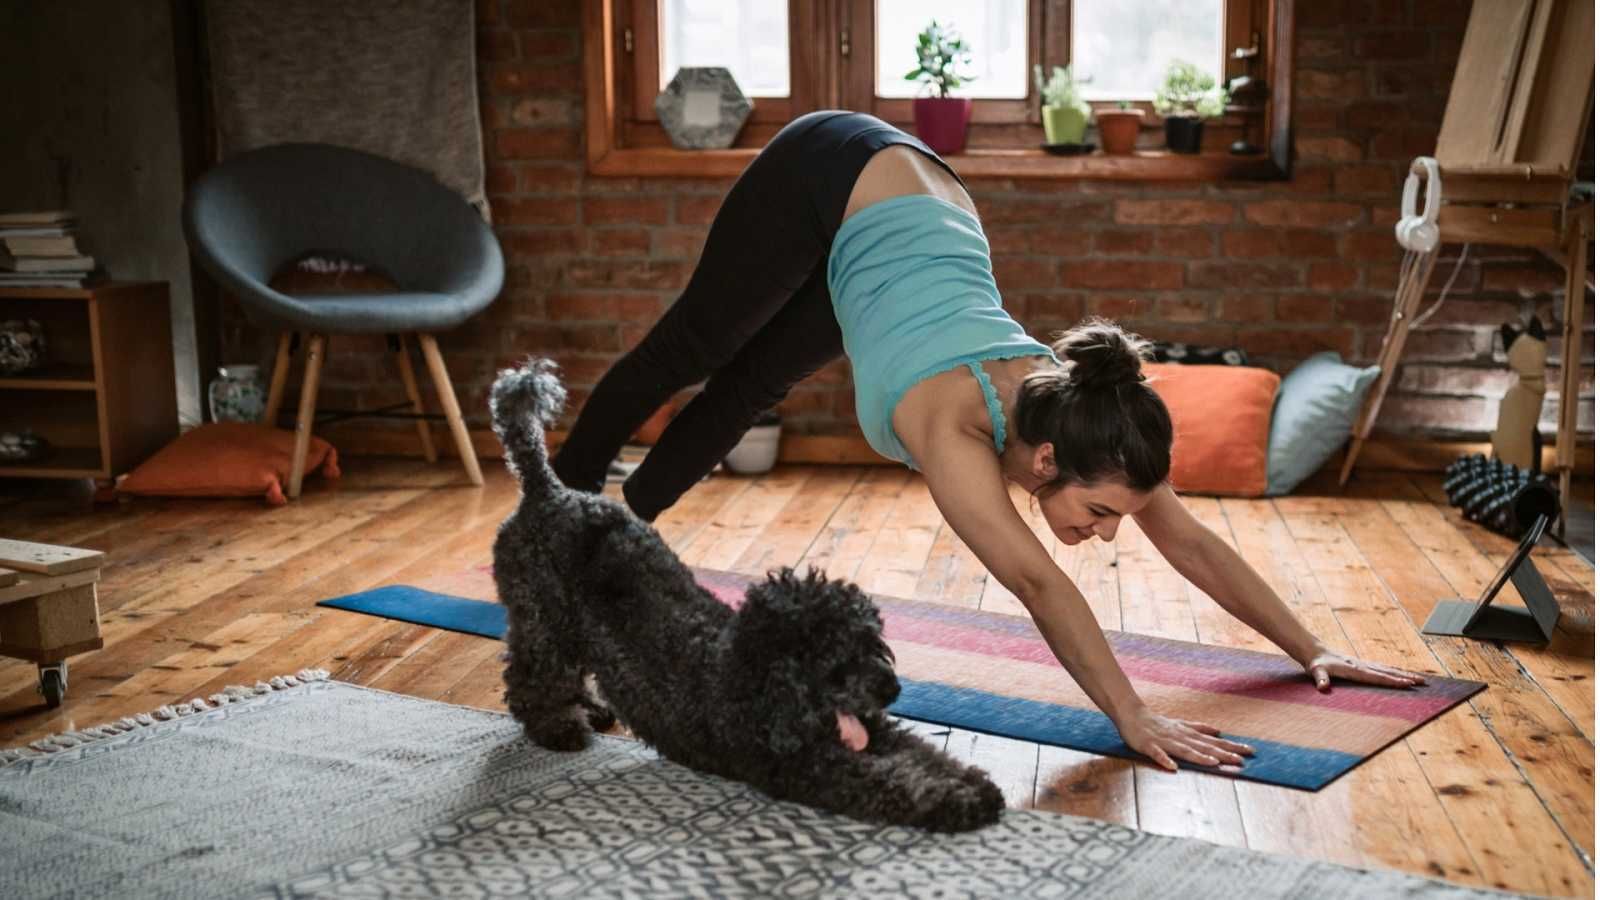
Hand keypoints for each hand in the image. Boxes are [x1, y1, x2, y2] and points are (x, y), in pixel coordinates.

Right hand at [1115, 706, 1253, 771]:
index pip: (1214, 741)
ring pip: (1185, 750)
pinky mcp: (1149, 745)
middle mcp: (1181, 737)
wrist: (1132, 715)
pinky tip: (1173, 768)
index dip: (1231, 746)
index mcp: (1189, 733)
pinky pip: (1158, 754)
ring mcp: (1165, 741)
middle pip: (1204, 746)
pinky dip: (1165, 760)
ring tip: (1214, 763)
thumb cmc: (1158, 723)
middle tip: (1241, 760)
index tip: (1250, 751)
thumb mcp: (1182, 724)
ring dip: (1199, 757)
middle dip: (1222, 753)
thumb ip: (1200, 728)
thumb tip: (1219, 731)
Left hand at [1303, 650, 1426, 691]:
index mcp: (1355, 670)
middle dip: (1406, 677)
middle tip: (1423, 682)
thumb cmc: (1316, 663)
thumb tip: (1322, 686)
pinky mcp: (1362, 665)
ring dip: (1404, 674)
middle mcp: (1362, 666)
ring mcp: (1364, 664)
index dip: (1393, 680)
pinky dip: (1394, 671)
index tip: (1408, 683)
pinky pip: (1382, 669)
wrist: (1315, 651)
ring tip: (1420, 679)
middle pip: (1388, 672)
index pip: (1377, 677)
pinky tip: (1402, 674)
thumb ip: (1320, 678)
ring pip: (1388, 669)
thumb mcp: (1316, 671)